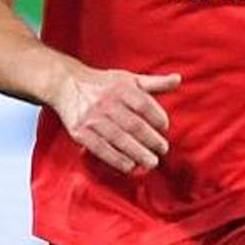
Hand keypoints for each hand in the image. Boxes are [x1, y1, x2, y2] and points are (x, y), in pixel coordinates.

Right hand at [52, 67, 179, 173]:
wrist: (66, 84)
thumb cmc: (103, 83)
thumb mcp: (129, 78)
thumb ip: (154, 82)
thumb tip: (178, 79)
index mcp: (121, 88)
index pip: (144, 105)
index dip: (158, 117)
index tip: (165, 128)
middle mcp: (107, 103)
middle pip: (134, 125)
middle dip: (151, 140)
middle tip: (163, 150)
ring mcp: (92, 119)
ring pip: (119, 139)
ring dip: (137, 153)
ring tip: (151, 162)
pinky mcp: (81, 132)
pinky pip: (101, 149)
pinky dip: (116, 159)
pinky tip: (130, 166)